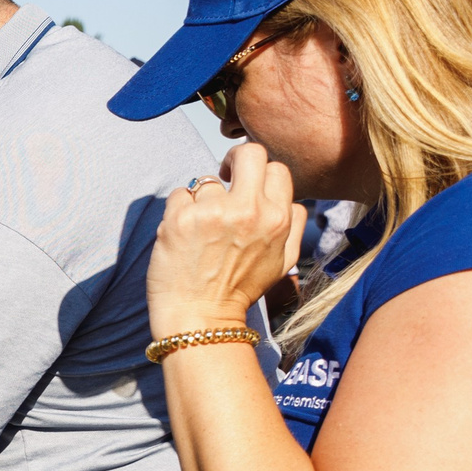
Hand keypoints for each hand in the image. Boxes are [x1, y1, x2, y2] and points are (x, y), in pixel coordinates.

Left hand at [148, 143, 305, 335]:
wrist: (201, 318)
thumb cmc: (240, 289)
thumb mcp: (284, 260)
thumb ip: (293, 224)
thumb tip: (290, 198)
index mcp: (277, 218)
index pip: (276, 168)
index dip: (259, 172)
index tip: (244, 183)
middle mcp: (248, 210)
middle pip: (249, 152)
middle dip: (235, 160)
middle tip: (224, 176)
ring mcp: (212, 212)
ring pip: (206, 180)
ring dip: (201, 199)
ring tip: (199, 228)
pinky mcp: (180, 219)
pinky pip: (180, 194)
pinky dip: (179, 209)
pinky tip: (183, 233)